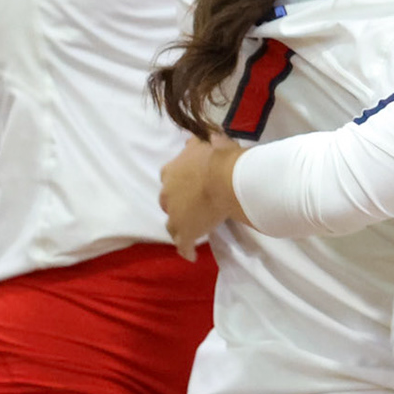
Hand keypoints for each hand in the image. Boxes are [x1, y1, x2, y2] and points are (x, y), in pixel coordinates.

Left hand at [159, 135, 244, 258]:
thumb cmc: (220, 157)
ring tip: (192, 228)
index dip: (181, 180)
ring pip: (172, 223)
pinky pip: (183, 244)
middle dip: (178, 201)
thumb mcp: (210, 141)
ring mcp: (174, 214)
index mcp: (171, 170)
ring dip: (180, 224)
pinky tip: (191, 256)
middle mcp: (167, 192)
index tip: (192, 182)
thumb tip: (201, 138)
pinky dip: (186, 249)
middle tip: (193, 204)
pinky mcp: (185, 232)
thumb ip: (202, 142)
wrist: (226, 177)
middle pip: (168, 200)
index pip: (170, 176)